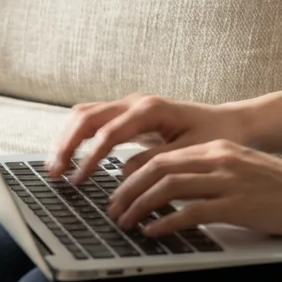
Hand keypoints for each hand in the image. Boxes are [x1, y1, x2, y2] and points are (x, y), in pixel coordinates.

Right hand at [49, 94, 248, 182]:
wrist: (228, 123)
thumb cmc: (213, 137)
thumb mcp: (189, 153)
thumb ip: (156, 162)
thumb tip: (124, 174)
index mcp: (150, 110)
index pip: (108, 133)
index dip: (89, 158)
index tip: (79, 180)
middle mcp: (134, 102)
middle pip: (86, 117)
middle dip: (66, 145)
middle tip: (55, 172)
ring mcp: (127, 105)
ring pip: (83, 114)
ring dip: (65, 139)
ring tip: (54, 166)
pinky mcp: (125, 113)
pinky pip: (90, 119)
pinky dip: (74, 136)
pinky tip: (68, 157)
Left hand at [107, 140, 281, 236]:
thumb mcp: (239, 172)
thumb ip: (207, 178)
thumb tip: (171, 196)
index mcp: (216, 149)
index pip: (160, 156)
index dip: (132, 176)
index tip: (117, 193)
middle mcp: (218, 159)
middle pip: (156, 168)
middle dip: (127, 190)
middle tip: (112, 210)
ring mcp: (228, 181)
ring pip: (167, 187)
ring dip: (139, 206)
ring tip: (125, 223)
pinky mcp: (238, 204)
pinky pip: (190, 212)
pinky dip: (165, 222)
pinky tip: (152, 232)